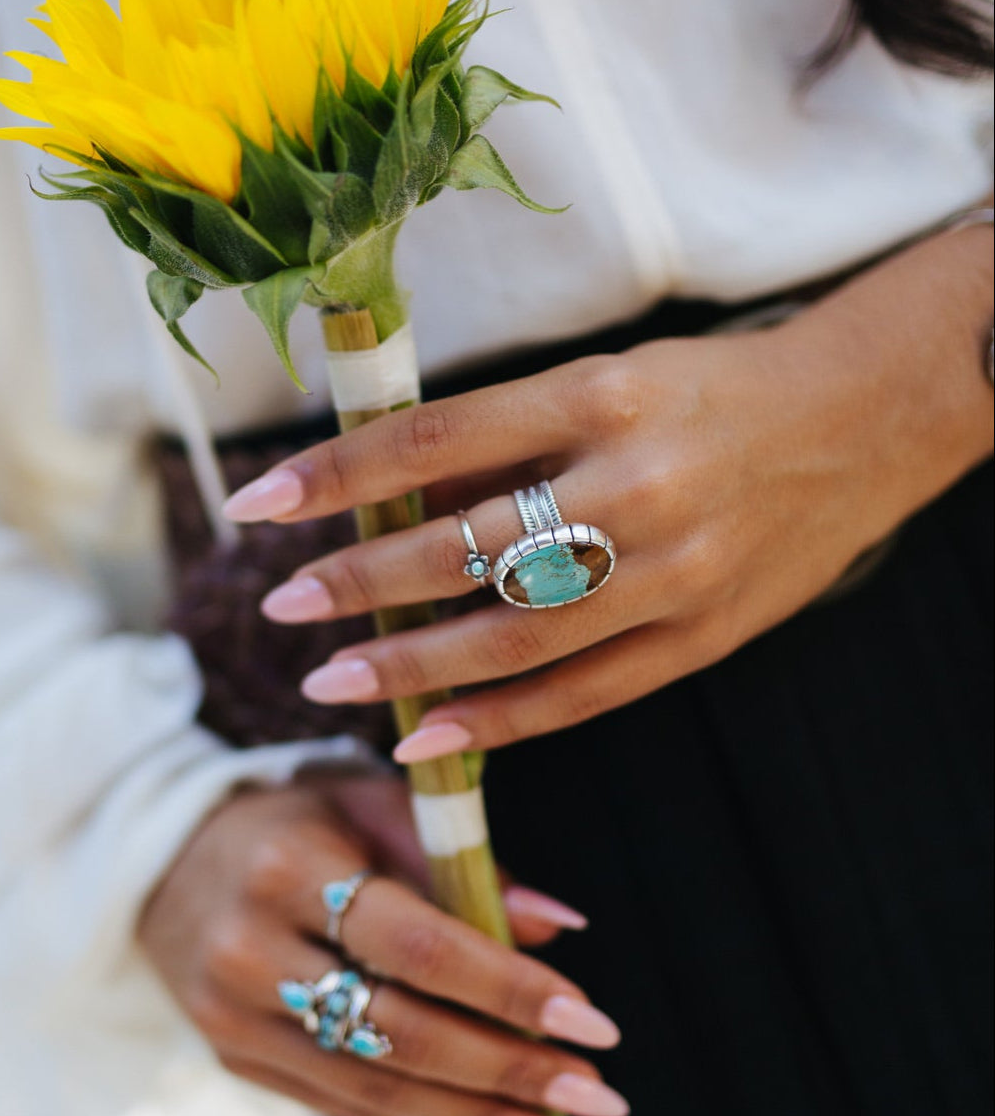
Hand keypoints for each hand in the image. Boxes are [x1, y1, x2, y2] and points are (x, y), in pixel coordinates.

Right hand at [138, 774, 628, 1115]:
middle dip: (507, 1069)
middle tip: (595, 1089)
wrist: (170, 860)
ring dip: (475, 1114)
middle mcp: (253, 951)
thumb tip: (558, 928)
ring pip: (372, 1089)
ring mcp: (235, 1019)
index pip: (416, 943)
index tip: (591, 1018)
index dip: (507, 988)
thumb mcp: (371, 803)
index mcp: (292, 868)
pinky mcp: (234, 1059)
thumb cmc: (298, 820)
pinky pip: (339, 1107)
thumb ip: (462, 858)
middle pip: (398, 1032)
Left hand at [223, 239, 992, 758]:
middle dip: (362, 581)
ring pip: (518, 633)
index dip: (338, 477)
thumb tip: (386, 495)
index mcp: (599, 396)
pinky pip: (587, 691)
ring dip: (414, 665)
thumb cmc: (710, 390)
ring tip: (332, 680)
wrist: (856, 422)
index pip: (436, 441)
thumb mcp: (604, 380)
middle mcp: (634, 483)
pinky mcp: (704, 636)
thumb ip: (502, 443)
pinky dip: (503, 720)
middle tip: (285, 606)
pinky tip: (430, 735)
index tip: (259, 503)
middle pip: (468, 547)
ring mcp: (673, 570)